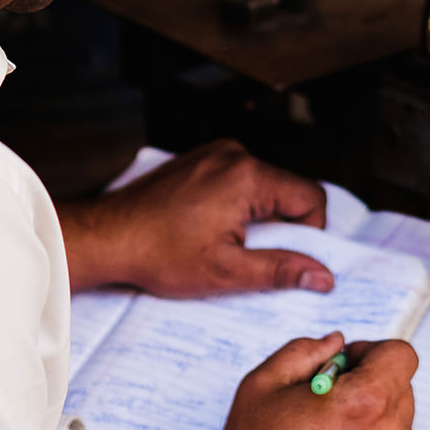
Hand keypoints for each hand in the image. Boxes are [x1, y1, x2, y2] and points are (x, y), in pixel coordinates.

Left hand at [59, 139, 330, 296]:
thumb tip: (321, 276)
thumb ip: (281, 270)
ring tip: (225, 241)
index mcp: (247, 176)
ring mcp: (215, 153)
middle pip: (287, 189)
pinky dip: (236, 203)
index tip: (287, 256)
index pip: (310, 197)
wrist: (107, 236)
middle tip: (251, 254)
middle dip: (280, 225)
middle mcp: (234, 155)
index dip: (310, 232)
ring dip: (257, 215)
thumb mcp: (226, 271)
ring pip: (263, 185)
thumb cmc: (157, 252)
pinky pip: (238, 178)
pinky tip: (210, 227)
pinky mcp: (200, 159)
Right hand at [203, 332, 417, 429]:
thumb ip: (304, 352)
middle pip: (400, 387)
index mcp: (365, 404)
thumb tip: (335, 344)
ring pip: (397, 421)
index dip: (371, 351)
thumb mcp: (263, 386)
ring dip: (371, 417)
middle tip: (326, 401)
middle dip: (369, 384)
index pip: (401, 355)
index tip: (344, 366)